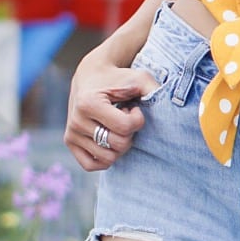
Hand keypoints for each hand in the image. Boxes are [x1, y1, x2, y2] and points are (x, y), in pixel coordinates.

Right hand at [63, 56, 156, 172]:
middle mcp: (76, 121)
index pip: (125, 128)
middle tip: (124, 117)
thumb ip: (154, 90)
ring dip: (118, 144)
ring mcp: (71, 134)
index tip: (133, 108)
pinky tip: (108, 137)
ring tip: (115, 125)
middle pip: (117, 145)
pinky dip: (105, 157)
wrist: (91, 75)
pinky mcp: (69, 142)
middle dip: (129, 133)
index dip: (137, 119)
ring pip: (108, 157)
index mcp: (89, 104)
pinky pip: (92, 165)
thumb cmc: (118, 78)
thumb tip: (170, 108)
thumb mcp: (138, 78)